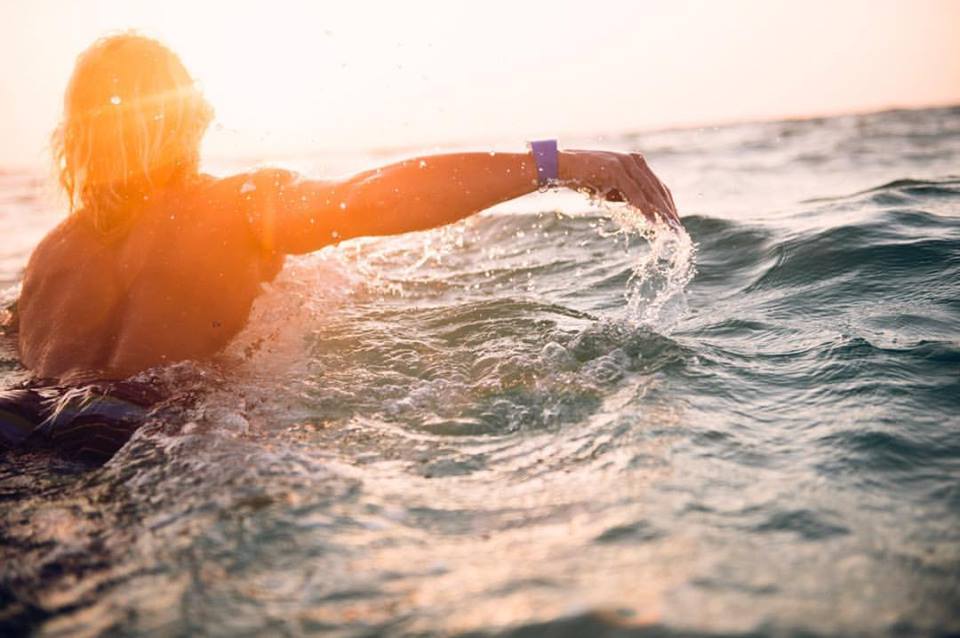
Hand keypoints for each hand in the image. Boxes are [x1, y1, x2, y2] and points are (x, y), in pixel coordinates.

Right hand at [558, 150, 679, 227]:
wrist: (560, 167)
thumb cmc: (584, 179)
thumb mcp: (610, 188)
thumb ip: (626, 196)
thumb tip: (642, 212)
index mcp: (636, 163)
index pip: (658, 186)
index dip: (668, 205)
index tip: (674, 222)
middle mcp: (634, 160)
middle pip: (659, 188)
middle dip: (669, 210)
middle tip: (678, 229)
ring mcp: (625, 163)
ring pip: (650, 191)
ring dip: (661, 211)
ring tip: (669, 228)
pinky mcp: (616, 169)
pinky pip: (634, 192)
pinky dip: (643, 207)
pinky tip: (651, 220)